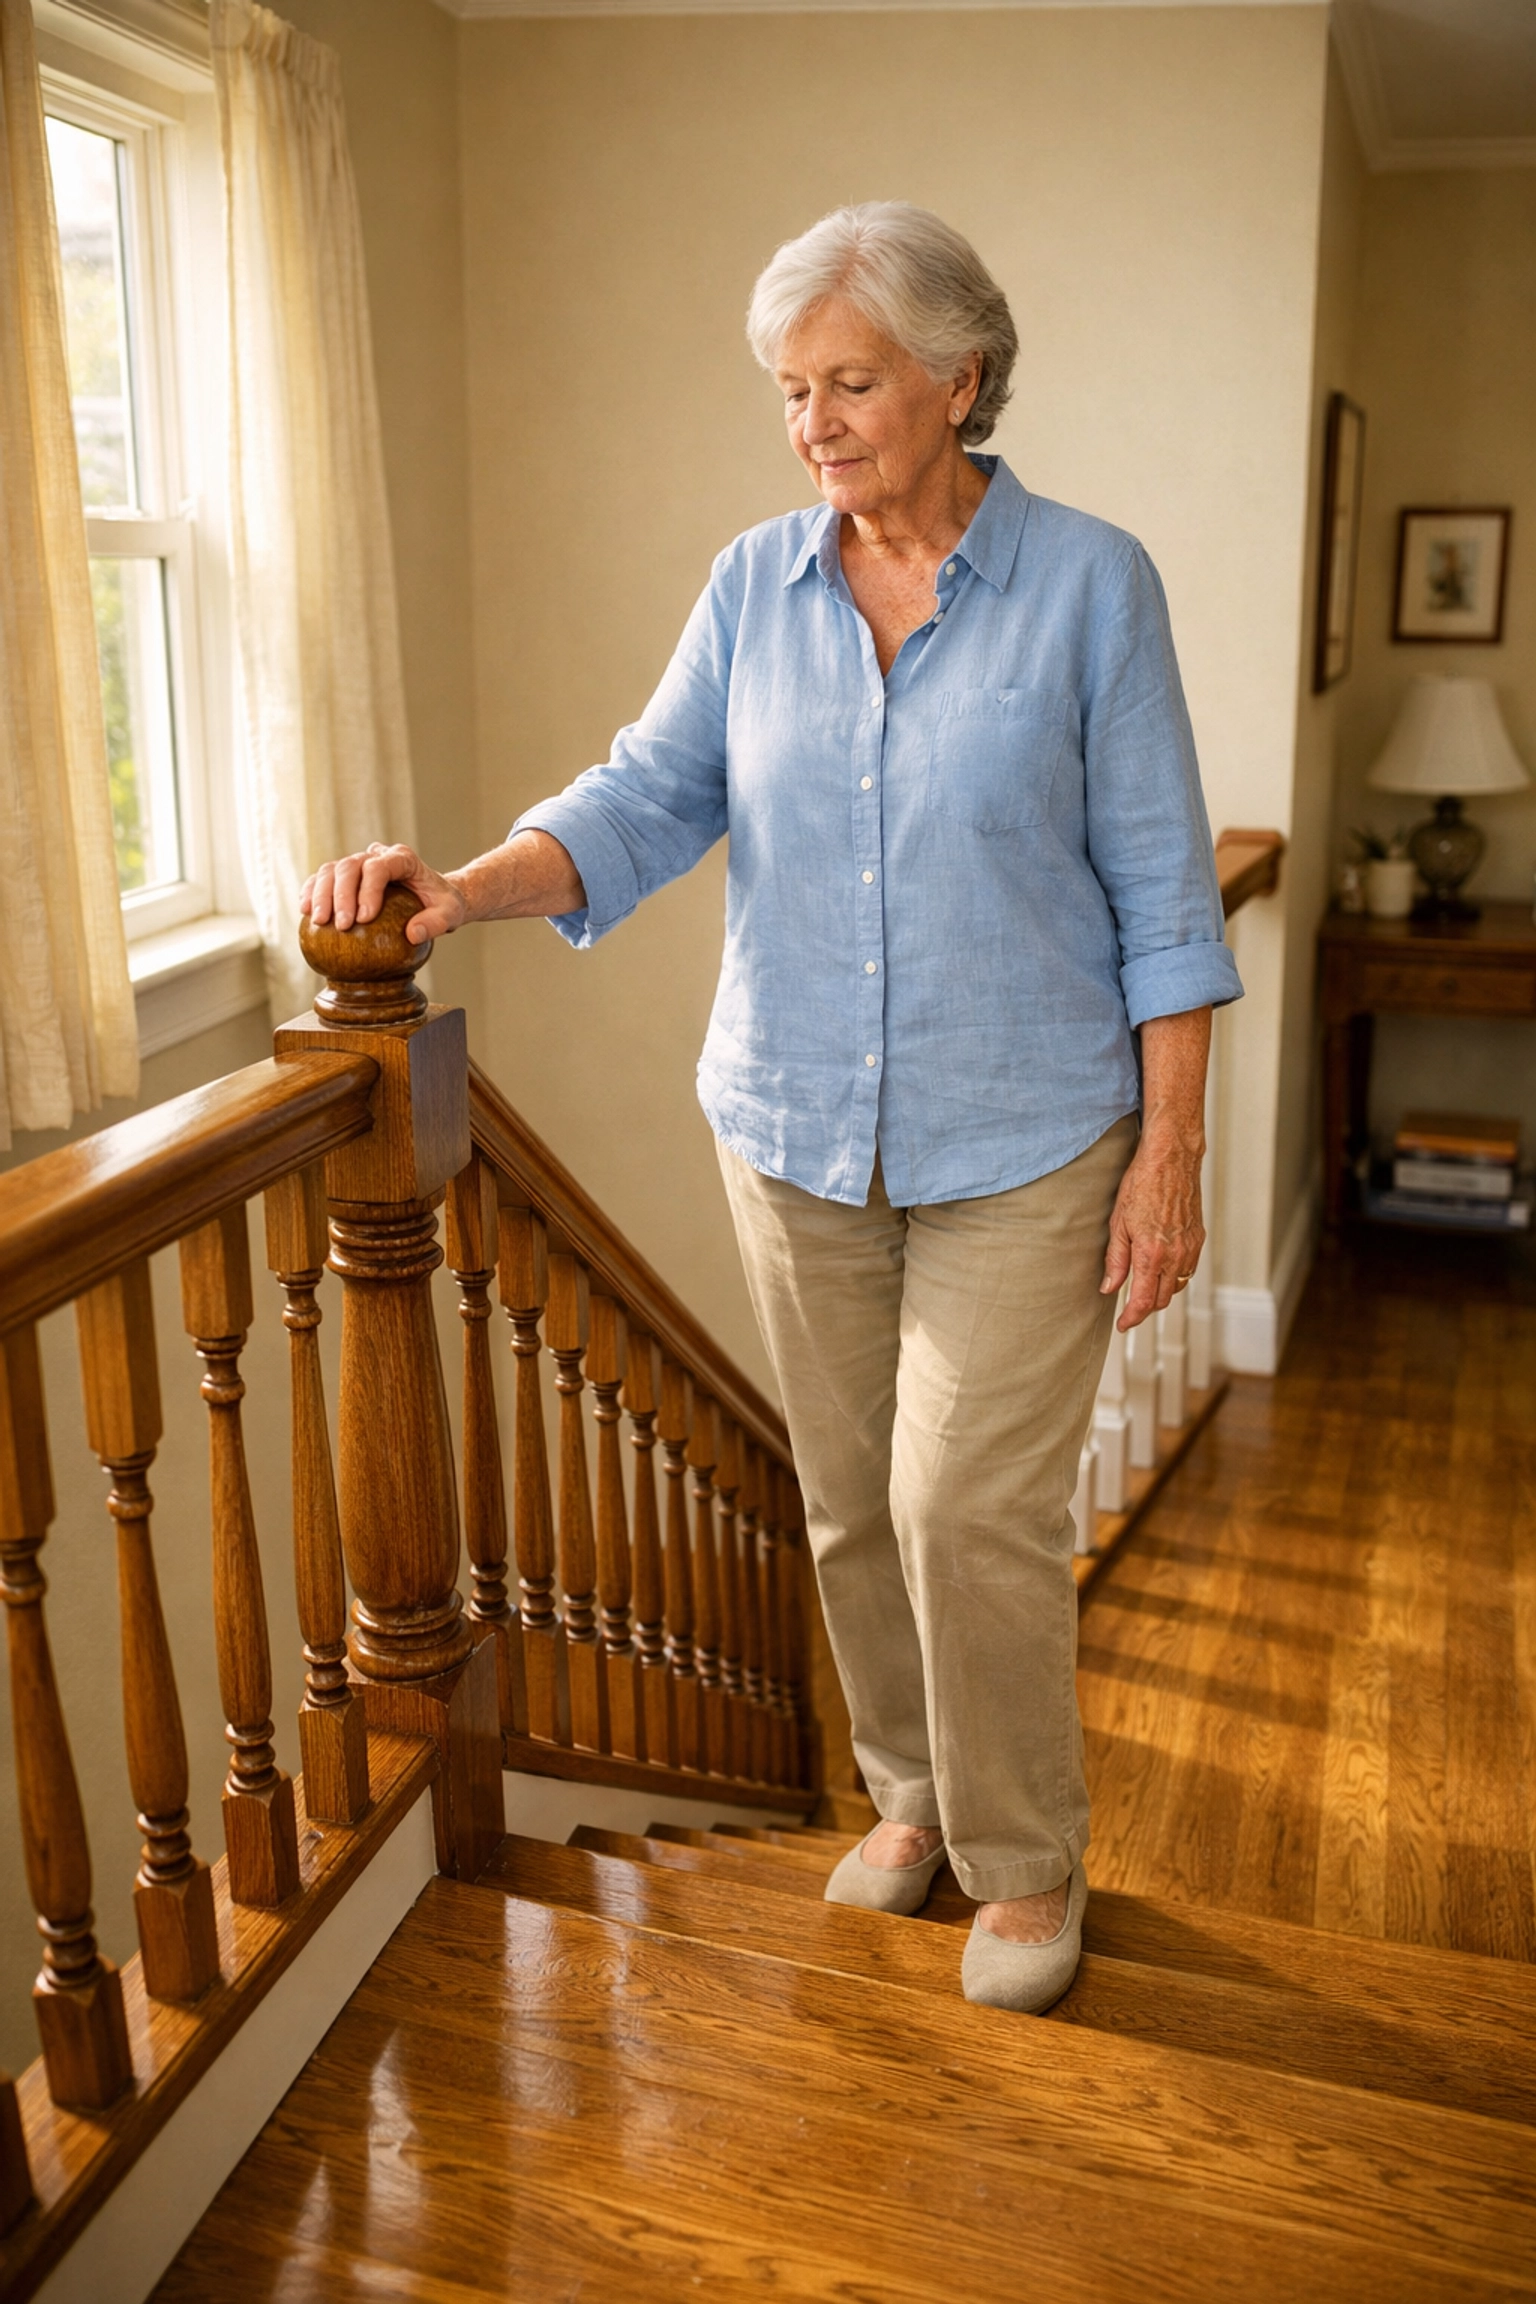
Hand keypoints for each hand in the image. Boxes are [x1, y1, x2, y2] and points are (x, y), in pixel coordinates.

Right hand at [301, 843, 465, 945]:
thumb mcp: (449, 914)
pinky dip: (312, 892)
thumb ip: (435, 923)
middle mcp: (377, 855)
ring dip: (321, 894)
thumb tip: (412, 934)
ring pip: (332, 869)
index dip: (369, 889)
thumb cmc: (442, 904)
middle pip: (350, 866)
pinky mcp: (346, 876)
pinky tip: (305, 912)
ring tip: (319, 921)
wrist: (434, 897)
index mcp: (402, 859)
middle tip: (341, 926)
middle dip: (342, 895)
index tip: (364, 918)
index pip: (379, 867)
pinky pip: (323, 879)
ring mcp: (359, 863)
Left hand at [1100, 1131, 1203, 1330]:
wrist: (1171, 1159)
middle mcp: (1175, 1255)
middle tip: (1129, 1308)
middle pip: (1162, 1299)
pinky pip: (1188, 1270)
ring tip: (1143, 1289)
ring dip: (1160, 1293)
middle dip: (1145, 1308)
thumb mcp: (1119, 1222)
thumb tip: (1109, 1287)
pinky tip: (1162, 1270)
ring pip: (1177, 1286)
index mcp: (1152, 1254)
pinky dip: (1174, 1277)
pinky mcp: (1198, 1239)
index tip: (1123, 1324)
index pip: (1143, 1301)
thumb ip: (1116, 1260)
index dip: (1132, 1318)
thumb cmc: (1142, 1183)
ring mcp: (1190, 1248)